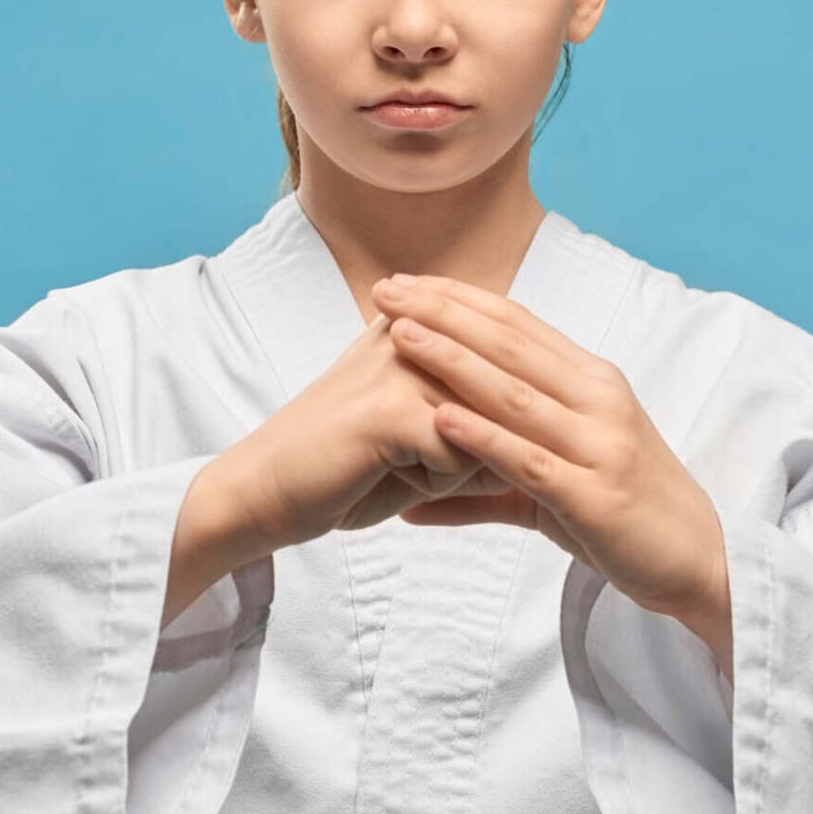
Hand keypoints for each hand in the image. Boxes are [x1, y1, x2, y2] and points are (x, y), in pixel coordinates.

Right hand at [225, 308, 512, 550]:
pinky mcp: (391, 407)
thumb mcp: (424, 430)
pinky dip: (435, 481)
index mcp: (422, 324)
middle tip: (414, 457)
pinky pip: (460, 454)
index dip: (496, 417)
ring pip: (488, 426)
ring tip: (399, 462)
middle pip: (505, 396)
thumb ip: (481, 415)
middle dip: (481, 445)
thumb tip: (545, 426)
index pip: (508, 362)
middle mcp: (415, 330)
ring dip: (457, 464)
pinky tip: (385, 472)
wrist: (266, 489)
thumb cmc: (349, 466)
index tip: (434, 433)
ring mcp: (402, 364)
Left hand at [371, 274, 730, 632]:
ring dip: (453, 361)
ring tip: (400, 336)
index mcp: (592, 382)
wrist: (698, 562)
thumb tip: (410, 502)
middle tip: (386, 290)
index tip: (405, 281)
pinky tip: (440, 420)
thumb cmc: (621, 516)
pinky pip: (530, 461)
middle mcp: (599, 401)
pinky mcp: (596, 495)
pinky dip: (483, 439)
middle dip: (443, 314)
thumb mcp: (553, 486)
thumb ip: (483, 483)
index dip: (459, 299)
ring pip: (516, 395)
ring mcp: (600, 446)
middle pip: (511, 346)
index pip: (517, 324)